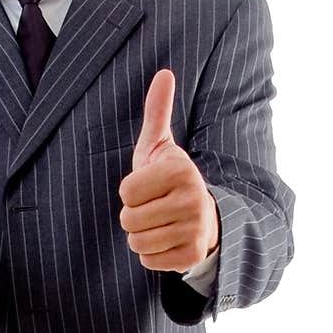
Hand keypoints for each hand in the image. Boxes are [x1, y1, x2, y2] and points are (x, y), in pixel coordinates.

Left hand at [118, 69, 219, 270]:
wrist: (206, 219)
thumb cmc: (171, 180)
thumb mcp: (161, 147)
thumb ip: (157, 112)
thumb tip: (164, 72)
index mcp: (180, 170)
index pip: (126, 192)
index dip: (131, 191)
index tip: (150, 187)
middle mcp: (192, 199)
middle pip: (128, 219)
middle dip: (134, 216)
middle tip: (155, 208)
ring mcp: (195, 230)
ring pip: (136, 241)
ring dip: (142, 236)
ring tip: (161, 224)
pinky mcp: (192, 256)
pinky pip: (147, 260)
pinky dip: (152, 254)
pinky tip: (169, 240)